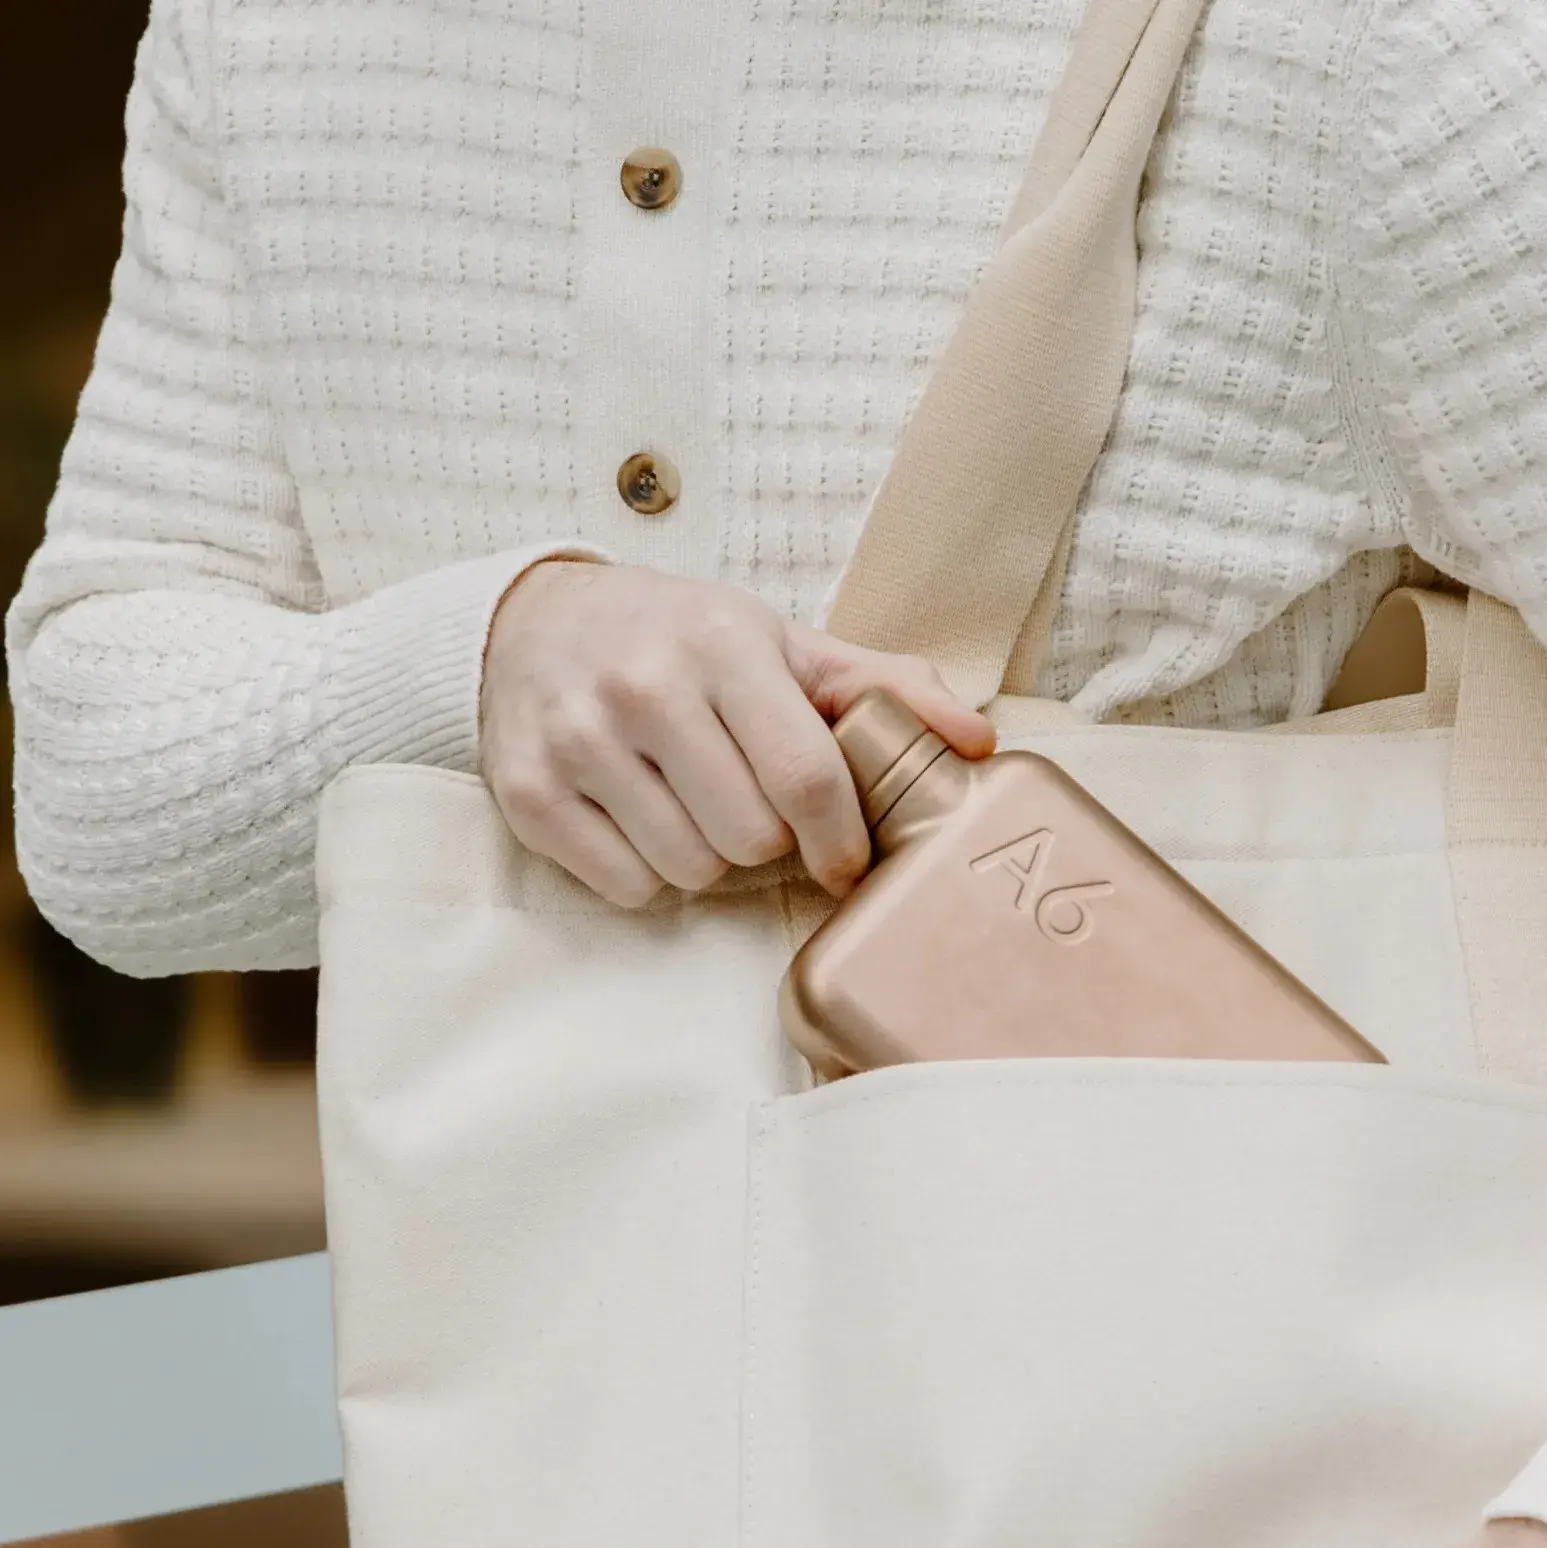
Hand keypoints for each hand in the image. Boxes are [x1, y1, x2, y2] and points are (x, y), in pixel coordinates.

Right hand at [478, 558, 995, 906]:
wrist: (535, 621)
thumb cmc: (681, 640)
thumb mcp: (782, 644)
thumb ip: (885, 687)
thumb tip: (979, 741)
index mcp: (720, 643)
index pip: (807, 777)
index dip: (840, 838)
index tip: (845, 858)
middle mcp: (643, 686)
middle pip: (751, 839)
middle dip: (767, 839)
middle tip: (750, 803)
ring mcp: (577, 740)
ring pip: (689, 871)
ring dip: (708, 858)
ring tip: (692, 803)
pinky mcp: (526, 791)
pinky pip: (626, 886)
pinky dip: (646, 872)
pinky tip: (641, 818)